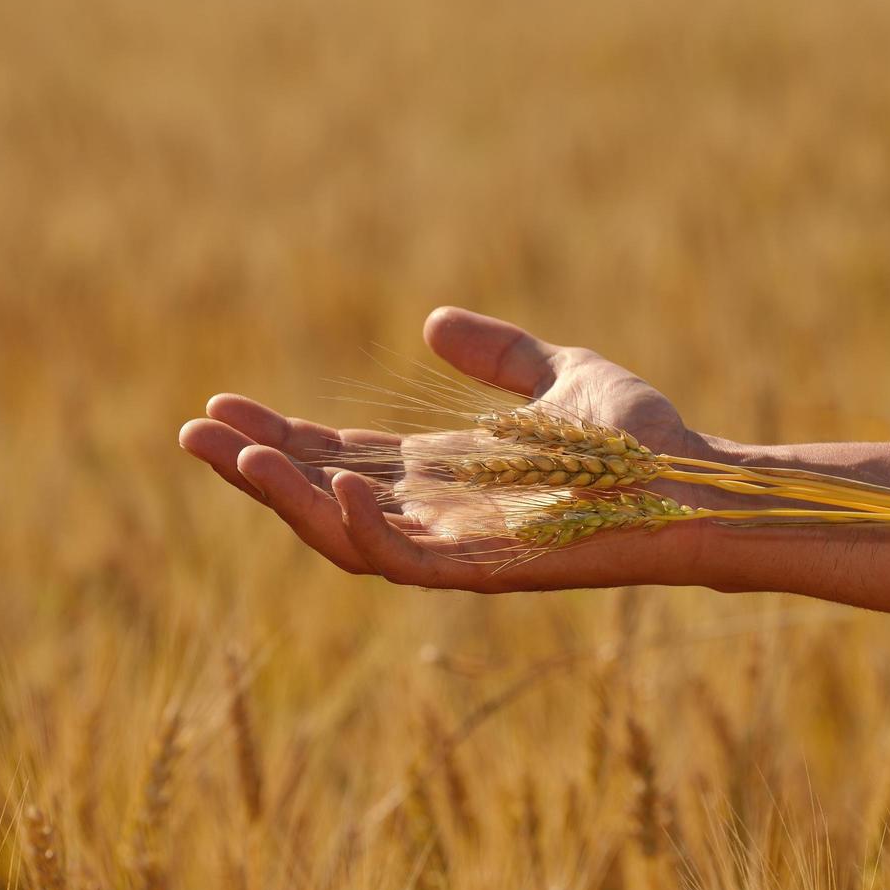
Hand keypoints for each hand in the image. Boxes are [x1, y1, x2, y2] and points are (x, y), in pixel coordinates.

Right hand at [178, 307, 716, 590]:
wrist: (696, 482)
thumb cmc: (639, 437)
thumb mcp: (558, 372)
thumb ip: (498, 353)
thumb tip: (429, 321)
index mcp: (445, 473)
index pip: (341, 457)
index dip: (279, 434)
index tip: (220, 407)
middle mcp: (439, 514)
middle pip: (323, 496)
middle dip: (257, 468)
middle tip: (193, 432)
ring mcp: (458, 546)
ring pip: (344, 536)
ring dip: (285, 498)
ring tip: (235, 455)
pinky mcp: (485, 568)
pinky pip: (404, 561)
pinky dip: (361, 526)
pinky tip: (329, 478)